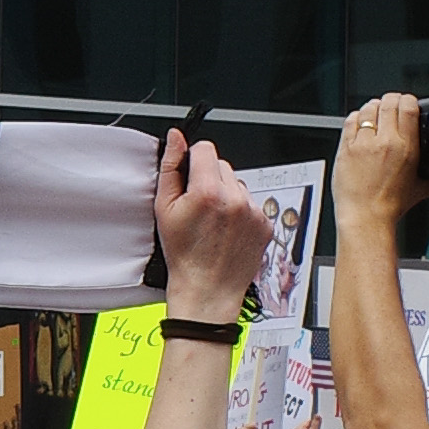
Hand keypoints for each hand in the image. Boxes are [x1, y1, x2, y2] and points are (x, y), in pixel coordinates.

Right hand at [154, 134, 277, 318]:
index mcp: (209, 192)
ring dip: (226, 195)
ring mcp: (253, 212)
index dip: (193, 161)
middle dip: (209, 179)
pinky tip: (227, 230)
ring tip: (213, 221)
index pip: (206, 149)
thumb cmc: (184, 255)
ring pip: (238, 184)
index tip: (189, 177)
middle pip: (222, 166)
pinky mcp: (264, 223)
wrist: (207, 290)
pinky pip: (251, 203)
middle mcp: (235, 199)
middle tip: (199, 207)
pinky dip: (240, 212)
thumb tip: (175, 139)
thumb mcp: (164, 209)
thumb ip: (169, 167)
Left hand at [334, 91, 428, 236]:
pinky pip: (349, 121)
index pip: (408, 107)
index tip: (408, 102)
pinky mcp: (345, 148)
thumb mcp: (422, 188)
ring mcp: (362, 144)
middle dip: (392, 99)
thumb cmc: (390, 207)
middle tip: (392, 104)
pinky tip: (359, 122)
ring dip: (373, 107)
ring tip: (375, 112)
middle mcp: (383, 142)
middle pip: (387, 103)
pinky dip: (356, 117)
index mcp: (405, 148)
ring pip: (367, 109)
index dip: (408, 99)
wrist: (366, 218)